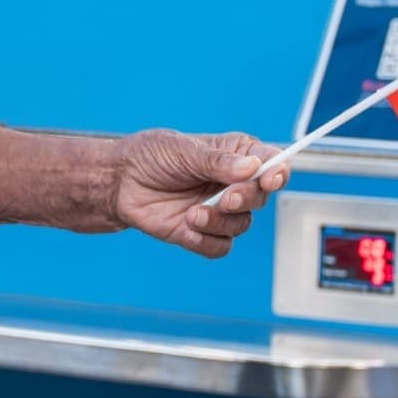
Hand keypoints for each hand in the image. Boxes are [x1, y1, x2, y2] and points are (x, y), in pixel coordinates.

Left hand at [108, 129, 286, 258]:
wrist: (119, 182)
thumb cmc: (150, 156)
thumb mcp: (183, 150)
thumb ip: (217, 161)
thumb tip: (252, 166)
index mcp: (235, 154)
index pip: (272, 162)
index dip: (278, 171)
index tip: (269, 178)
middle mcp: (232, 183)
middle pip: (261, 197)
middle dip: (246, 199)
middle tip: (225, 198)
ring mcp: (219, 209)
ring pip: (242, 225)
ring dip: (220, 221)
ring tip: (192, 213)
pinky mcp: (203, 233)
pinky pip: (221, 246)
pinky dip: (205, 240)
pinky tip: (186, 227)